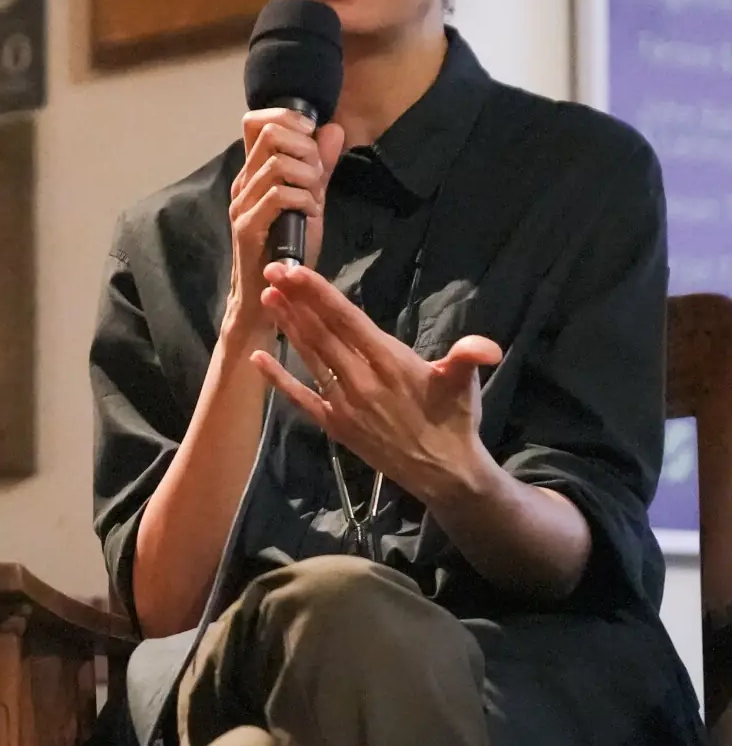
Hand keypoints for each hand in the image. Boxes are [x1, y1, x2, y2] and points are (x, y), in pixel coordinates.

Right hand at [225, 109, 346, 343]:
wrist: (268, 296)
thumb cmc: (287, 251)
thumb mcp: (309, 200)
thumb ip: (319, 166)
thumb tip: (332, 128)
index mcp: (253, 172)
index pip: (256, 120)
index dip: (287, 118)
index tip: (311, 139)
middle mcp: (242, 183)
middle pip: (270, 133)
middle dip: (306, 148)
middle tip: (317, 175)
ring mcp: (242, 204)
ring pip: (278, 164)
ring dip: (308, 178)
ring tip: (315, 199)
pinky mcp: (246, 226)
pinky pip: (279, 196)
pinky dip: (304, 200)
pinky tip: (310, 214)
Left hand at [250, 261, 498, 507]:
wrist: (444, 474)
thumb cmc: (456, 420)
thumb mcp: (465, 384)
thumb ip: (469, 358)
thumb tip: (487, 348)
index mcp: (390, 363)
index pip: (347, 320)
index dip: (319, 293)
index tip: (294, 271)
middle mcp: (361, 381)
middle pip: (322, 333)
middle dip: (295, 300)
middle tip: (270, 272)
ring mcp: (344, 404)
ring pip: (310, 358)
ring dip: (287, 327)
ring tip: (267, 299)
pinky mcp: (335, 425)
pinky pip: (301, 398)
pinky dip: (278, 379)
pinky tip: (258, 358)